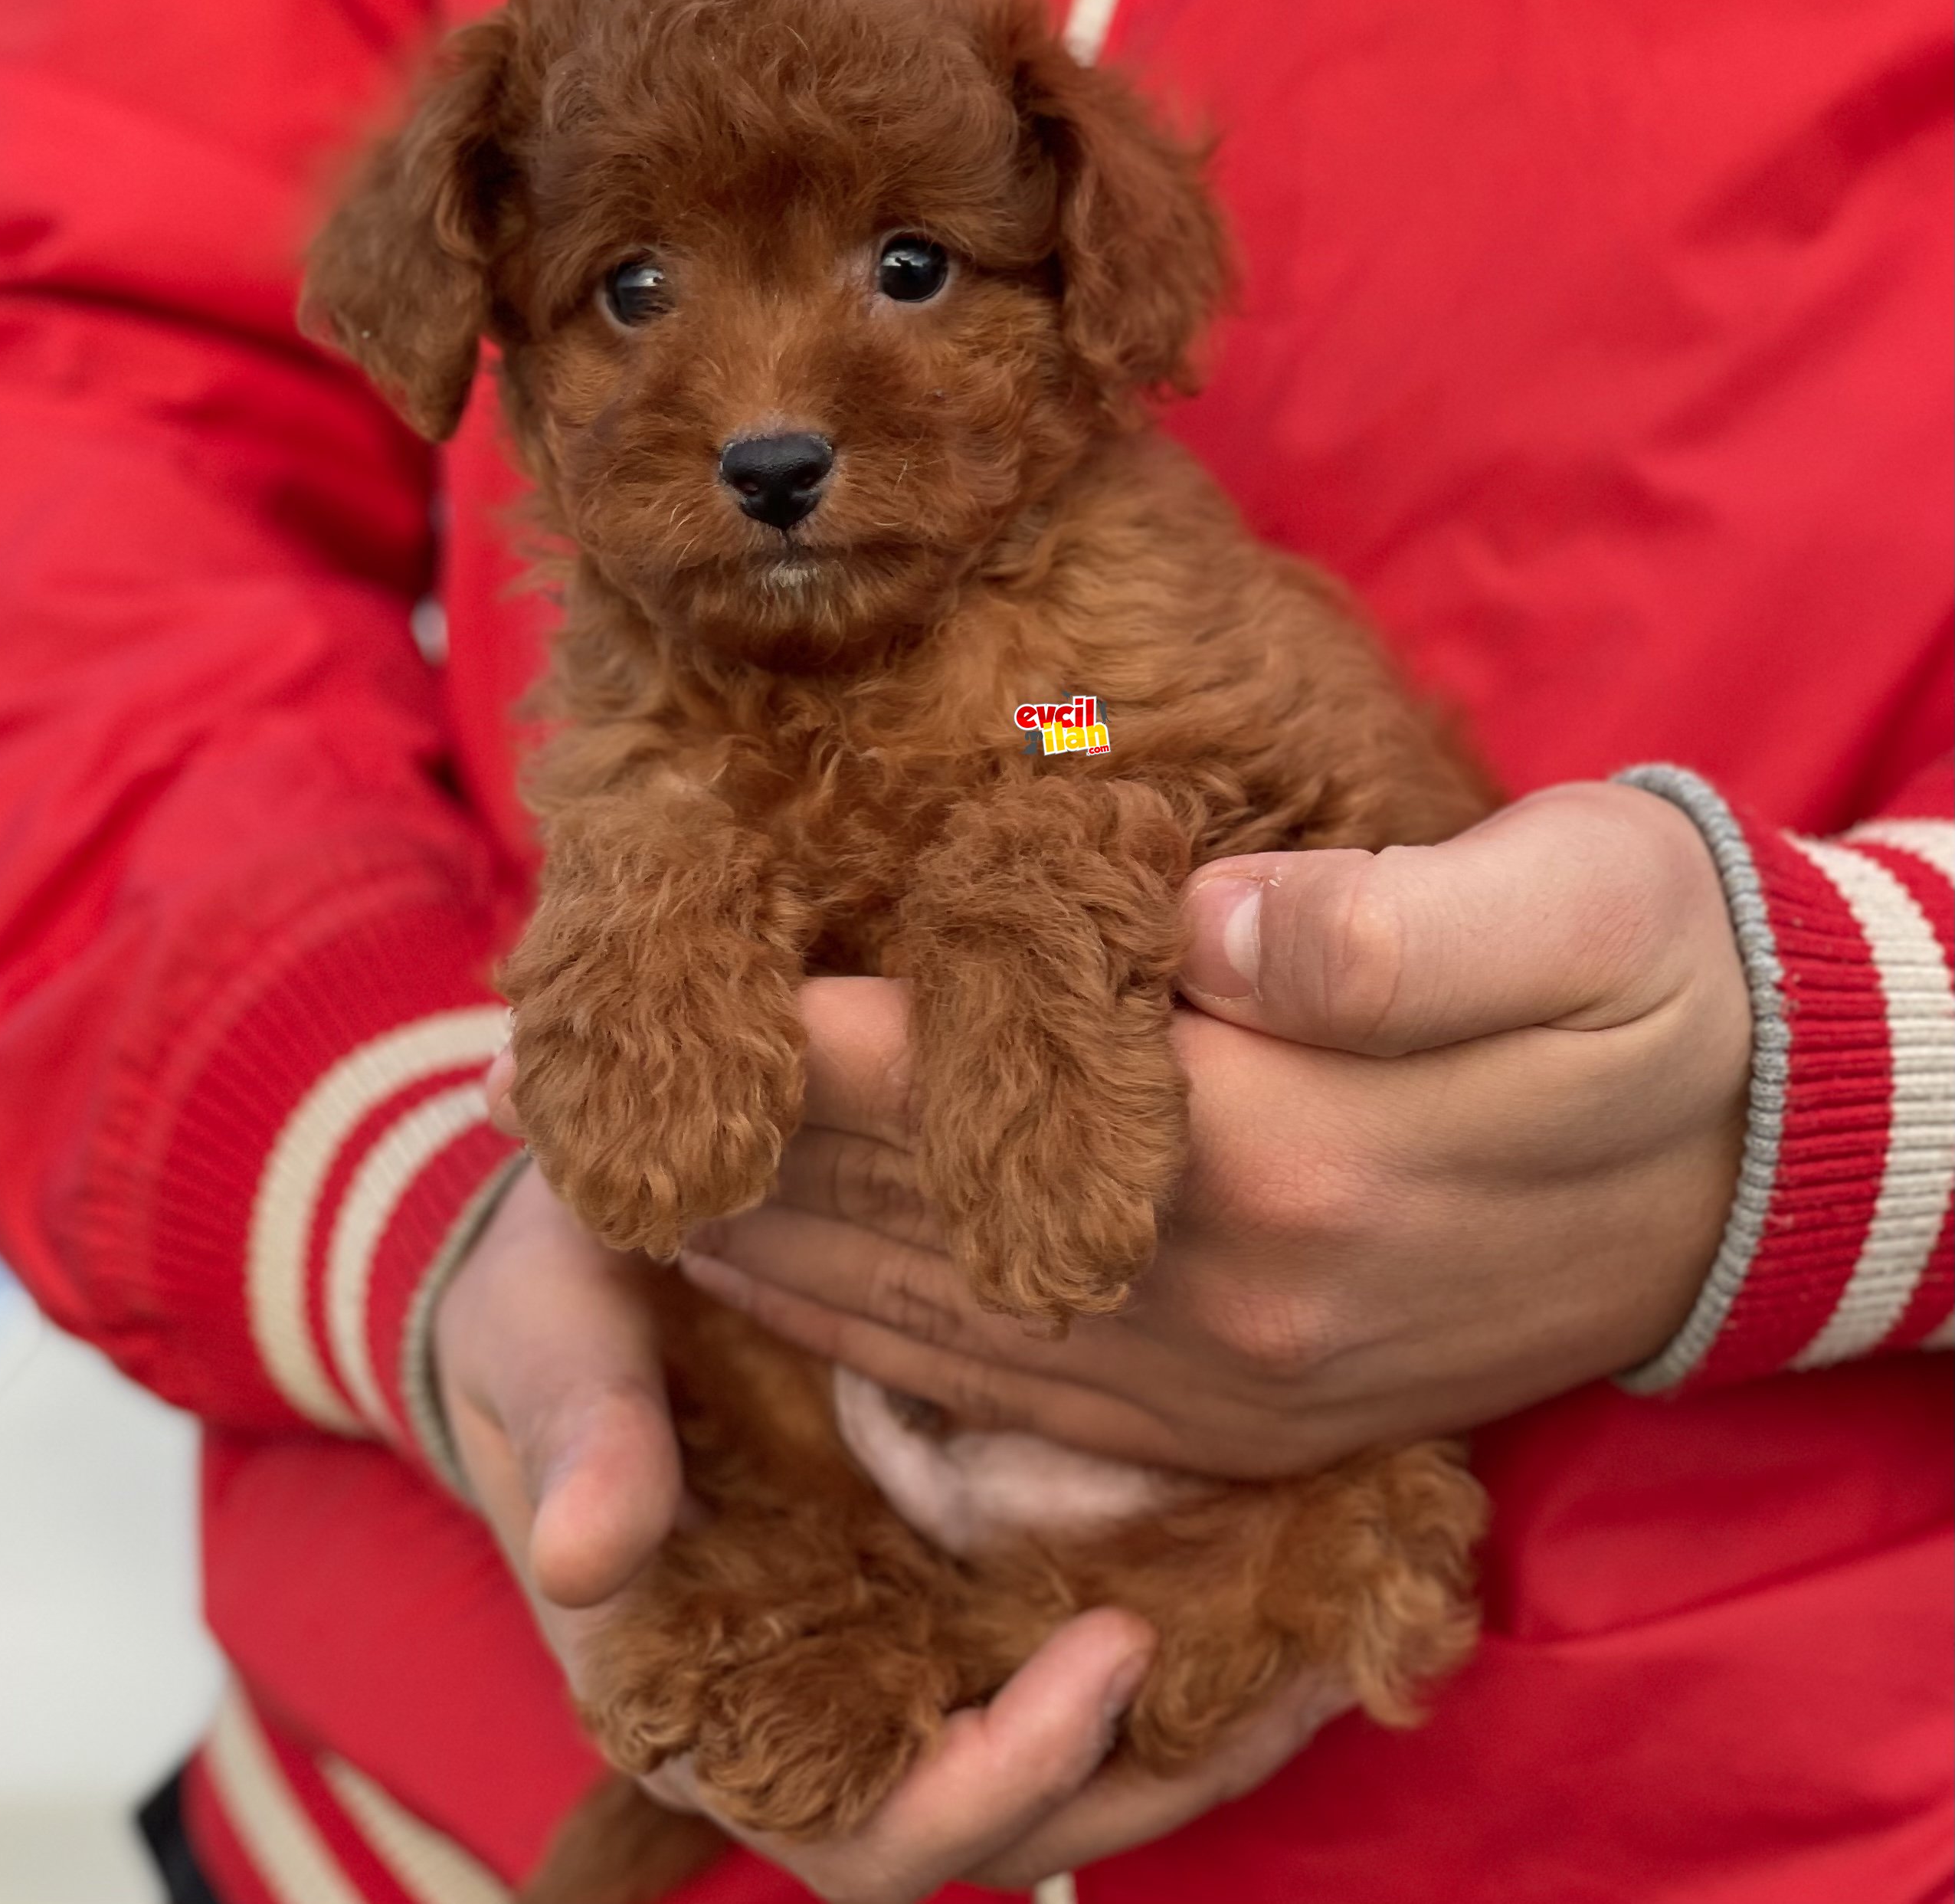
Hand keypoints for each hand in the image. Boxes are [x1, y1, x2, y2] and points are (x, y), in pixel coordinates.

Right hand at [437, 1163, 1338, 1899]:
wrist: (595, 1234)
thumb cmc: (554, 1291)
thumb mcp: (546, 1330)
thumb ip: (578, 1432)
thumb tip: (598, 1557)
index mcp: (693, 1685)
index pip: (853, 1823)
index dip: (989, 1784)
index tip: (1109, 1662)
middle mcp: (809, 1691)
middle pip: (990, 1827)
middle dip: (1139, 1775)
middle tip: (1275, 1668)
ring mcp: (889, 1631)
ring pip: (1058, 1758)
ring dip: (1193, 1729)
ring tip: (1330, 1637)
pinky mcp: (948, 1557)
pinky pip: (1070, 1631)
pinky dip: (1186, 1624)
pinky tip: (1294, 1554)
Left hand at [676, 783, 1751, 1476]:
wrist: (1753, 1153)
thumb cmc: (1649, 987)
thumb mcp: (1567, 908)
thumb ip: (1380, 932)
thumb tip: (1203, 929)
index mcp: (1286, 1158)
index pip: (986, 1099)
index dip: (814, 1050)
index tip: (676, 998)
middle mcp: (1238, 1304)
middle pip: (935, 1234)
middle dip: (748, 1168)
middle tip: (576, 1109)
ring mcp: (1242, 1387)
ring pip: (957, 1342)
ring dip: (791, 1275)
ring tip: (639, 1212)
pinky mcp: (1257, 1420)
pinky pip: (1035, 1422)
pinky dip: (898, 1373)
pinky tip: (809, 1324)